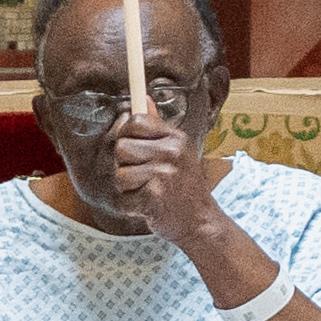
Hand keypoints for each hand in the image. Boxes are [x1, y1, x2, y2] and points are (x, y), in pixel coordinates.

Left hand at [109, 106, 223, 252]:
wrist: (200, 222)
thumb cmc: (184, 187)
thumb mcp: (178, 152)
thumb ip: (157, 127)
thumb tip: (143, 98)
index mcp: (176, 138)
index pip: (136, 120)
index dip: (126, 133)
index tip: (133, 145)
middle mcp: (172, 152)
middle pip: (121, 147)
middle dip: (124, 164)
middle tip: (143, 176)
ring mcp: (163, 174)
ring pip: (119, 174)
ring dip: (127, 188)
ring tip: (147, 191)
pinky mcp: (154, 197)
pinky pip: (123, 198)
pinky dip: (131, 206)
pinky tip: (148, 205)